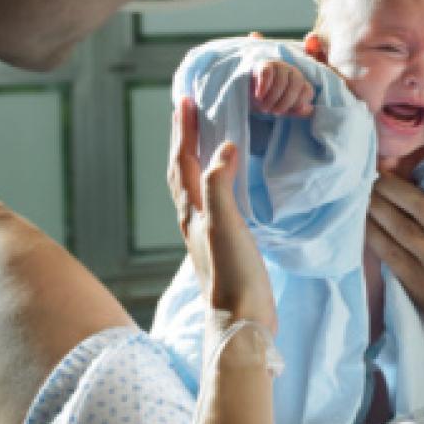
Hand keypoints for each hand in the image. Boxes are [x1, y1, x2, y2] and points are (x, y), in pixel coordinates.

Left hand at [169, 97, 275, 330]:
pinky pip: (213, 202)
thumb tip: (224, 148)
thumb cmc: (233, 275)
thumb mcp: (226, 224)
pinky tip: (226, 187)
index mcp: (192, 212)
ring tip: (202, 141)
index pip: (184, 161)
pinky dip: (215, 183)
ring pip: (194, 188)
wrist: (242, 323)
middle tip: (187, 111)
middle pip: (181, 172)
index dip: (185, 131)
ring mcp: (207, 235)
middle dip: (183, 140)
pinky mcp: (224, 247)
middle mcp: (193, 221)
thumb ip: (221, 185)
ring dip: (195, 160)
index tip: (186, 100)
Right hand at [251, 59, 313, 116]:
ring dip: (273, 97)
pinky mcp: (264, 64)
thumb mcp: (284, 108)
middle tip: (274, 112)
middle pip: (296, 84)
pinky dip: (264, 86)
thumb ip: (297, 110)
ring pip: (281, 80)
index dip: (299, 104)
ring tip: (264, 107)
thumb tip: (310, 109)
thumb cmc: (269, 101)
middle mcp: (293, 72)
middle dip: (286, 101)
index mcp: (301, 83)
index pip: (308, 91)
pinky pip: (267, 73)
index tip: (287, 112)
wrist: (248, 93)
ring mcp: (279, 66)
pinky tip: (259, 96)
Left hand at [366, 173, 423, 347]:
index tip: (422, 172)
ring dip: (376, 208)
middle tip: (373, 177)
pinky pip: (390, 253)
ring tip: (361, 195)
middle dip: (391, 188)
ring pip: (400, 228)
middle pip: (419, 207)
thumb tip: (414, 182)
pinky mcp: (418, 283)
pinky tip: (362, 223)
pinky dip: (373, 235)